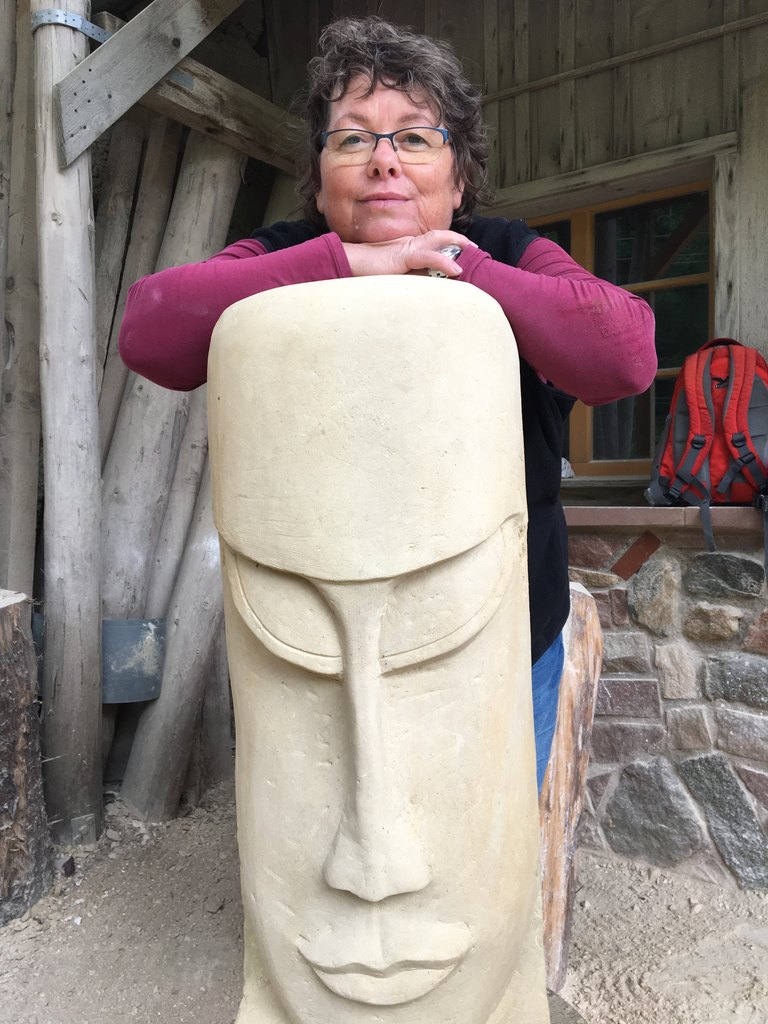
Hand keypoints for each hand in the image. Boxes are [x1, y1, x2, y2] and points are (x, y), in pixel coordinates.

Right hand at [341, 230, 474, 277]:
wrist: (348, 265)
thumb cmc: (366, 273)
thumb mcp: (393, 278)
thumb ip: (409, 280)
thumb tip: (425, 290)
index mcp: (407, 249)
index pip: (433, 243)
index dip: (450, 246)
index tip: (464, 255)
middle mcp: (409, 244)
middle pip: (439, 236)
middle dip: (459, 240)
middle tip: (476, 250)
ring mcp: (406, 248)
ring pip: (437, 240)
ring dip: (457, 244)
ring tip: (473, 253)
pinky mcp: (402, 255)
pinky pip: (428, 255)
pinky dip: (444, 261)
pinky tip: (457, 269)